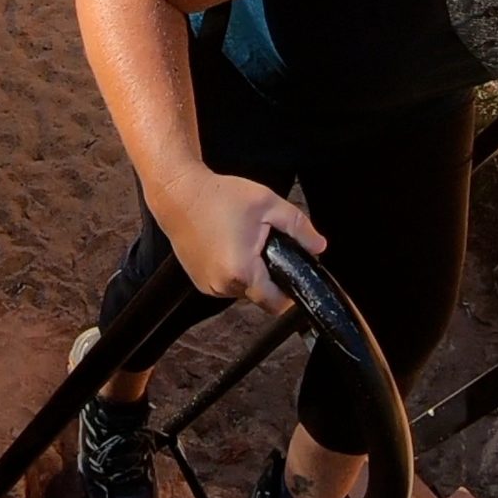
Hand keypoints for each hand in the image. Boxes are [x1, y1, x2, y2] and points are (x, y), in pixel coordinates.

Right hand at [147, 169, 325, 313]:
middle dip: (268, 275)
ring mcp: (206, 285)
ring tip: (244, 242)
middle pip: (260, 296)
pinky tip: (228, 245)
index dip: (290, 293)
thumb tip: (319, 246)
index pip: (276, 303)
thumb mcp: (268, 204)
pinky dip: (233, 270)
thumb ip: (299, 228)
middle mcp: (221, 285)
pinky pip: (226, 284)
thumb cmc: (218, 197)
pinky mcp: (198, 281)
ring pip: (243, 290)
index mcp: (241, 271)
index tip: (293, 275)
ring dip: (250, 273)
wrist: (178, 194)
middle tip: (265, 245)